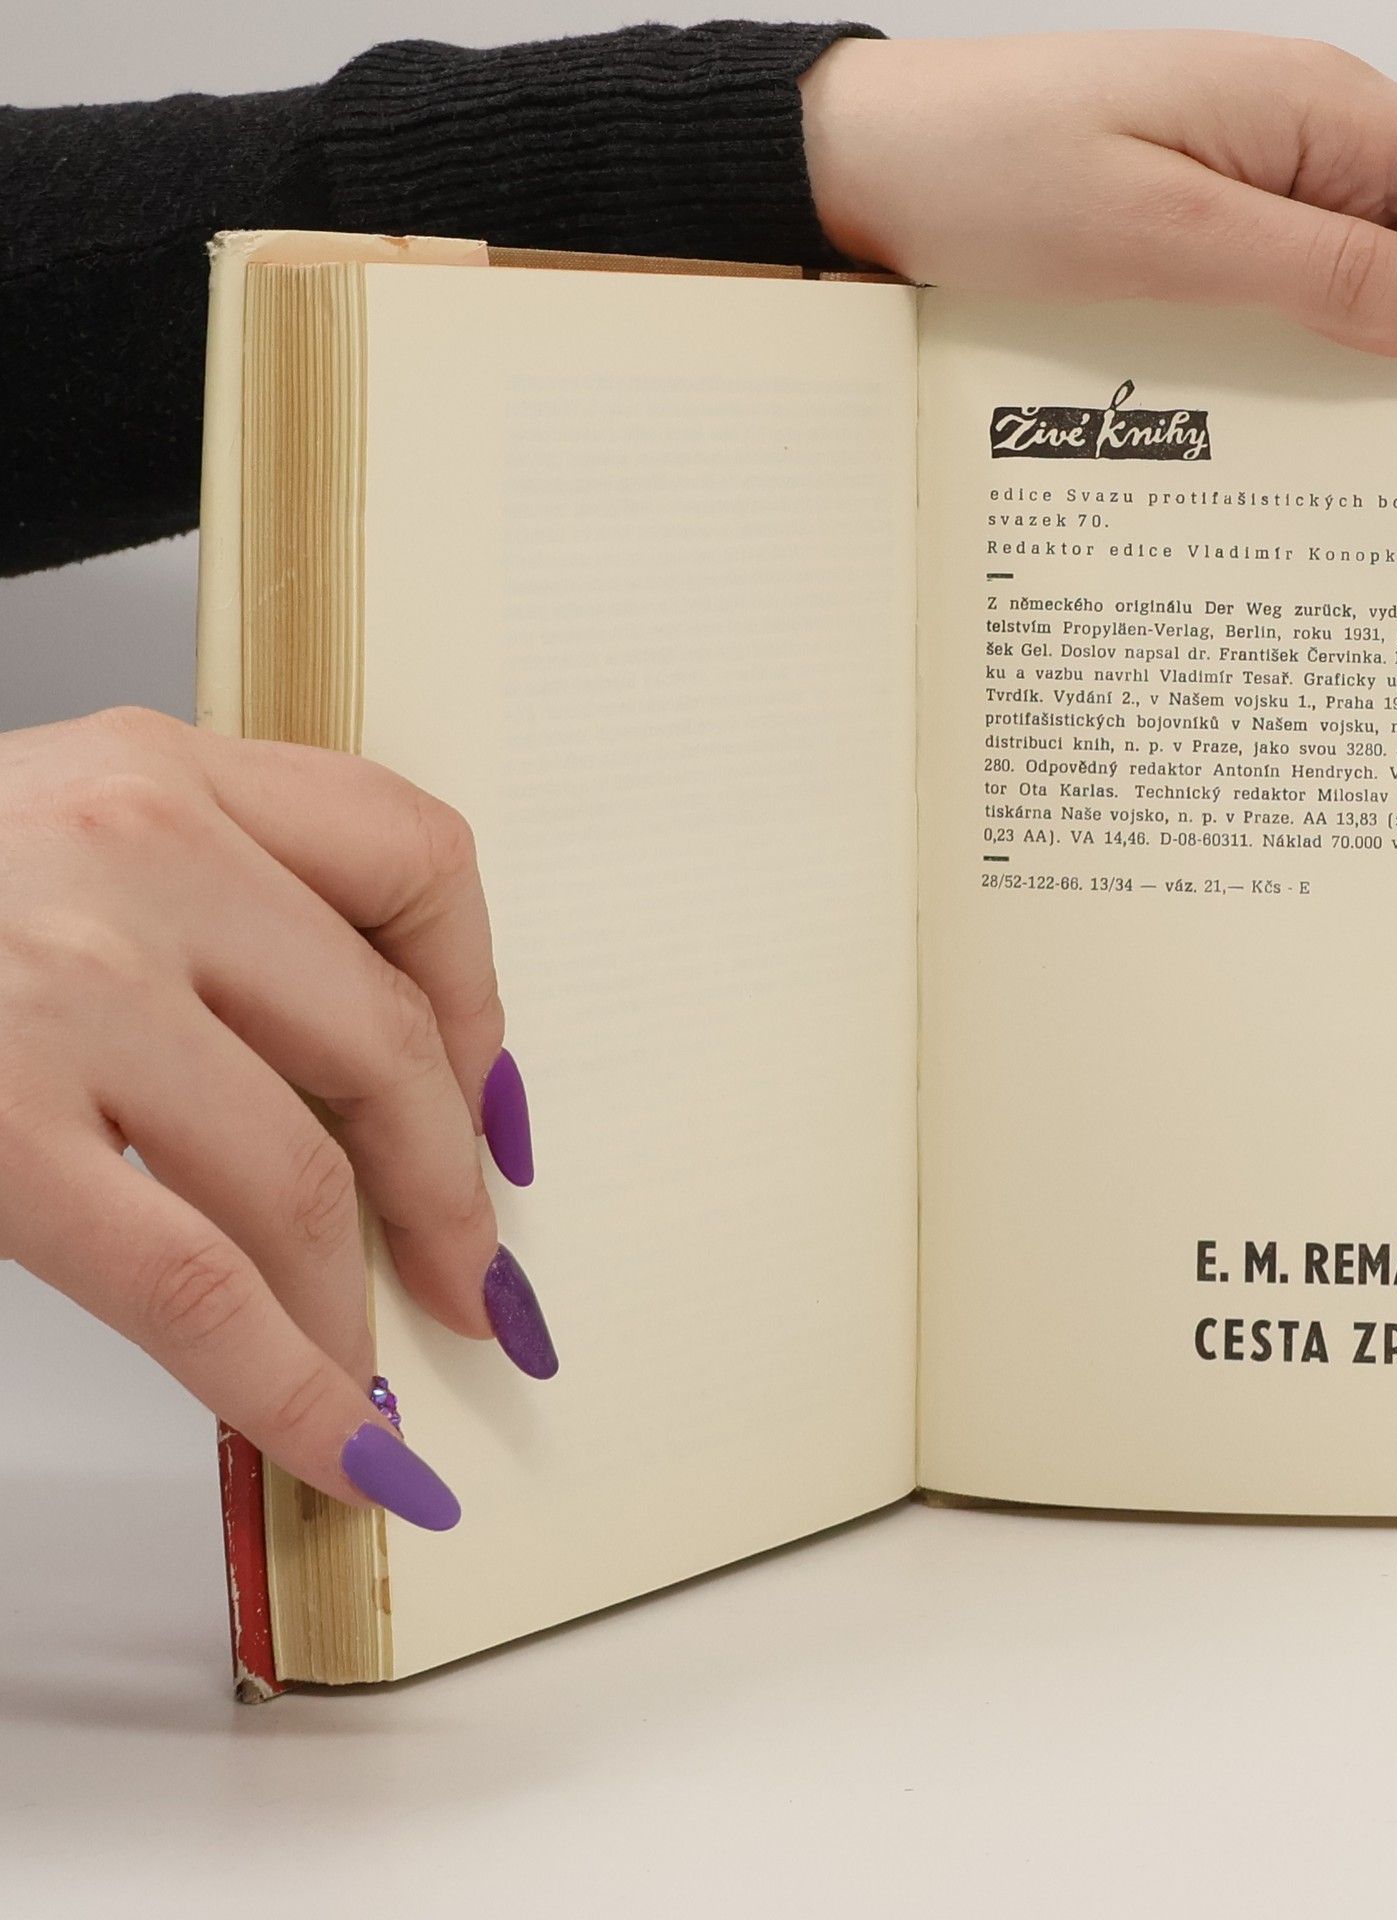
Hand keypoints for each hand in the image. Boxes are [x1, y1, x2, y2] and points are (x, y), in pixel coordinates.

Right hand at [0, 707, 516, 1525]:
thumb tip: (357, 1092)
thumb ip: (199, 911)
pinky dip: (285, 1383)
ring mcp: (63, 985)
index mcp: (159, 767)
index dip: (479, 1005)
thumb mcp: (47, 840)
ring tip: (379, 1384)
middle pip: (383, 1037)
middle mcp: (132, 849)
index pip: (412, 859)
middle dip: (448, 1190)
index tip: (493, 1107)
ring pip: (300, 1176)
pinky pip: (194, 1283)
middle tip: (471, 1278)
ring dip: (358, 1308)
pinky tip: (330, 1442)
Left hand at [802, 31, 1396, 359]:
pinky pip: (1299, 296)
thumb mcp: (1172, 233)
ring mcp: (1251, 189)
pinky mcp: (1199, 233)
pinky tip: (1324, 431)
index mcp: (1322, 114)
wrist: (860, 166)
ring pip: (1376, 282)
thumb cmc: (992, 172)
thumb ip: (1330, 272)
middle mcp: (1305, 142)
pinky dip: (1329, 357)